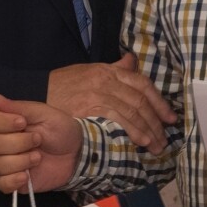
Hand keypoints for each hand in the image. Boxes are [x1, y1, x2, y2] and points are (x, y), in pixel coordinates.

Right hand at [0, 97, 82, 193]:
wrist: (77, 153)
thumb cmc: (61, 129)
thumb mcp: (44, 113)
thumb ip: (19, 107)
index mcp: (8, 124)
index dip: (1, 122)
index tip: (22, 123)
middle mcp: (4, 143)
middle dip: (19, 142)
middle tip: (39, 140)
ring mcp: (9, 163)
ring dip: (20, 161)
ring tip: (39, 158)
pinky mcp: (15, 181)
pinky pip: (1, 184)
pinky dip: (12, 180)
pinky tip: (27, 176)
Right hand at [45, 54, 176, 152]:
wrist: (36, 94)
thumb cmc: (61, 85)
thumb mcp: (88, 70)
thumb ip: (113, 68)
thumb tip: (131, 60)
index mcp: (108, 70)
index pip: (141, 83)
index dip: (159, 102)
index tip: (170, 117)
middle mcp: (106, 80)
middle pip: (140, 100)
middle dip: (156, 120)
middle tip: (165, 138)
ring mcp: (99, 94)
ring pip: (132, 111)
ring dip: (148, 129)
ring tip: (156, 145)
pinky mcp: (90, 108)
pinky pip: (118, 119)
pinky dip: (132, 130)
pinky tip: (141, 141)